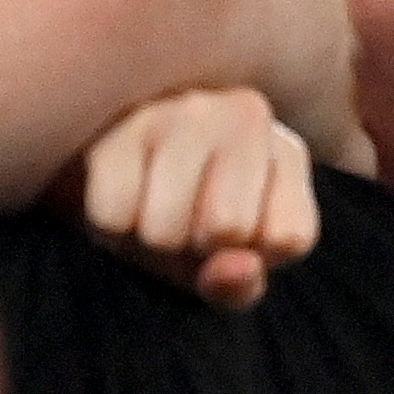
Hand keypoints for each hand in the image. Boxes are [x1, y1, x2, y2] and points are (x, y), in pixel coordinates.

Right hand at [66, 86, 317, 308]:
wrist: (106, 160)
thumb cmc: (182, 215)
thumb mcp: (222, 262)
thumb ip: (239, 284)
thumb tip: (238, 270)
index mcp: (284, 150)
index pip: (286, 238)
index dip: (248, 256)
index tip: (230, 233)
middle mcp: (241, 114)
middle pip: (224, 230)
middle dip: (193, 246)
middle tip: (180, 219)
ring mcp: (177, 110)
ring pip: (164, 230)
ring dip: (146, 238)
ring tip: (147, 204)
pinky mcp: (114, 126)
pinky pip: (113, 219)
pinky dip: (109, 225)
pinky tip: (119, 190)